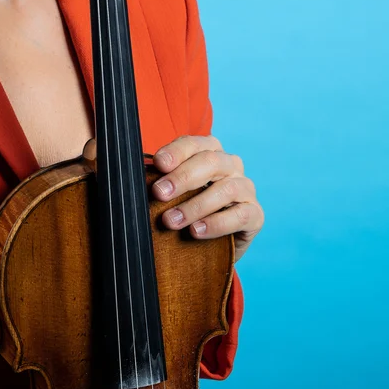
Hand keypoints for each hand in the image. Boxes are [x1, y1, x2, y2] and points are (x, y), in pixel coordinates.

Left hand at [151, 134, 262, 261]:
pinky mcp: (255, 214)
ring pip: (225, 189)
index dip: (175, 152)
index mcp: (210, 151)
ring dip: (194, 205)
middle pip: (210, 162)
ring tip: (171, 221)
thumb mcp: (173, 191)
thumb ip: (161, 180)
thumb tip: (133, 178)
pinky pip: (240, 215)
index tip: (157, 164)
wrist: (212, 244)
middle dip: (182, 177)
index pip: (193, 144)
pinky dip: (216, 223)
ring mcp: (246, 188)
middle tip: (159, 193)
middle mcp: (231, 164)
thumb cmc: (187, 207)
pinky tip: (196, 231)